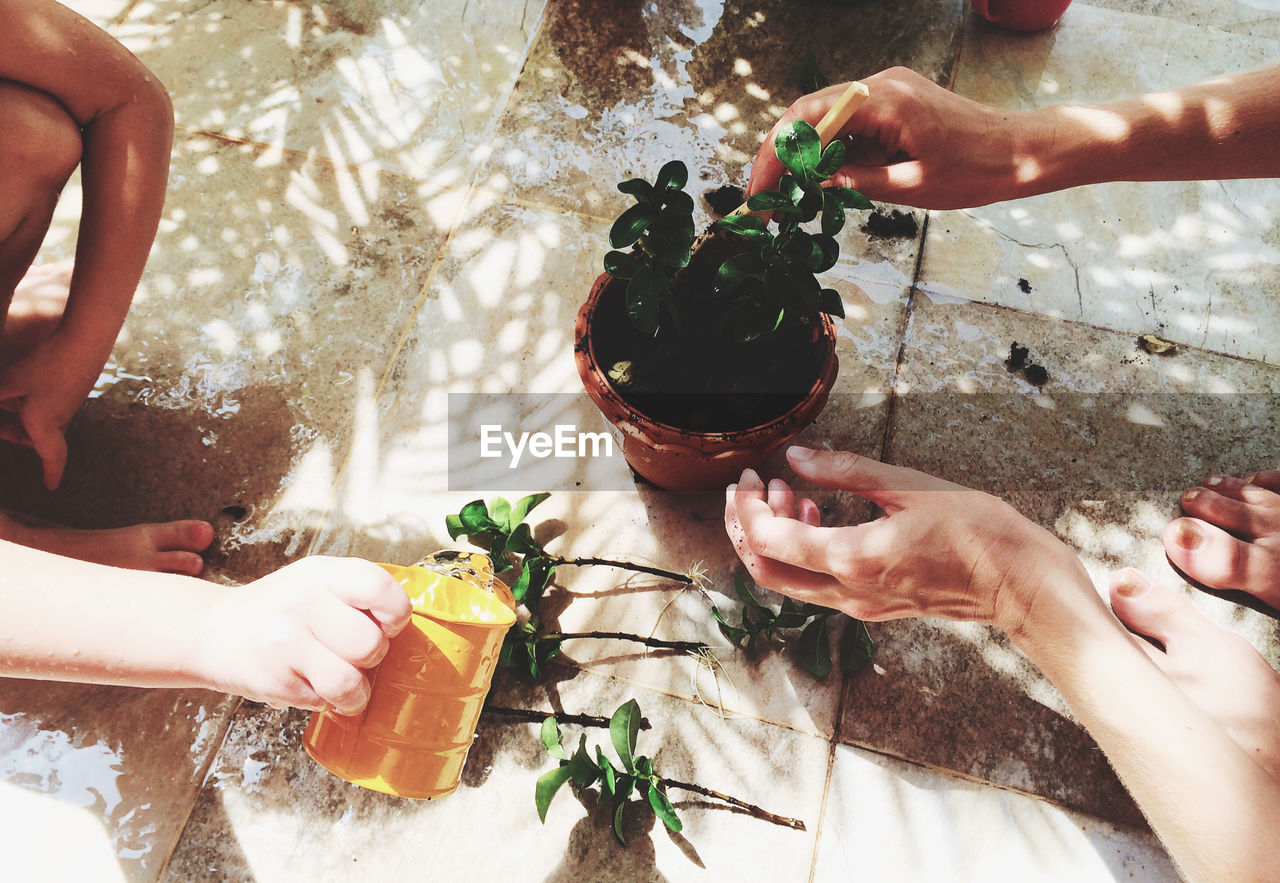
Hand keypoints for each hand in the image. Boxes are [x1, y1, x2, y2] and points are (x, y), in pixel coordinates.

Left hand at [0, 334, 100, 489]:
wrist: (84, 341)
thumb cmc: (46, 365)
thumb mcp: (9, 383)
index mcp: (45, 424)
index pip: (51, 457)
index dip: (51, 473)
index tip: (51, 487)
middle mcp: (60, 418)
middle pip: (37, 439)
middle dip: (16, 437)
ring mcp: (68, 404)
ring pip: (42, 421)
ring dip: (21, 417)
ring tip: (6, 399)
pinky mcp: (72, 390)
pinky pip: (49, 406)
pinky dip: (31, 403)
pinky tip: (22, 385)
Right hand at [197, 557, 413, 714]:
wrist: (212, 630)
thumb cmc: (279, 608)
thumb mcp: (316, 581)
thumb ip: (357, 593)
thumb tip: (402, 622)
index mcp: (322, 574)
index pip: (380, 588)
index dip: (396, 613)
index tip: (388, 624)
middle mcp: (302, 603)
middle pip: (370, 643)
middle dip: (372, 656)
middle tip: (355, 654)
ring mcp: (285, 644)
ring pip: (349, 682)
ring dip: (355, 691)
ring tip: (344, 681)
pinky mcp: (273, 682)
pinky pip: (323, 703)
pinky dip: (326, 701)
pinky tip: (311, 684)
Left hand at [724, 447, 1081, 632]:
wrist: (1017, 582)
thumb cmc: (975, 530)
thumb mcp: (908, 486)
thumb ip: (845, 471)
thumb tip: (796, 456)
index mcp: (853, 559)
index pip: (768, 540)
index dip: (747, 506)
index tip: (752, 474)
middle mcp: (848, 591)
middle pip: (765, 570)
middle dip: (744, 526)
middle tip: (749, 486)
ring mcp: (859, 605)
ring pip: (788, 581)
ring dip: (772, 538)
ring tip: (788, 493)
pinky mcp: (872, 606)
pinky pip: (817, 584)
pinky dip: (802, 551)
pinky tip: (818, 516)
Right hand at [748, 67, 1026, 210]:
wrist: (1021, 151)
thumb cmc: (976, 170)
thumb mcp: (909, 186)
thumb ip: (855, 181)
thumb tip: (811, 184)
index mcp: (885, 100)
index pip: (810, 117)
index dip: (776, 153)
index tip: (760, 189)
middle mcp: (881, 84)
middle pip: (809, 113)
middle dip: (780, 155)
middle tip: (763, 197)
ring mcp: (888, 90)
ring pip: (826, 118)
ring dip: (801, 155)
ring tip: (784, 195)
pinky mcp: (894, 103)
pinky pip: (848, 123)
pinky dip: (828, 150)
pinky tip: (818, 181)